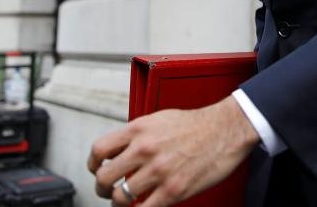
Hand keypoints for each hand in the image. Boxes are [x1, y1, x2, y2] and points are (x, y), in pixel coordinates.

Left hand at [88, 96, 259, 206]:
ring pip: (120, 197)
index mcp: (138, 129)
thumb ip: (137, 134)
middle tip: (108, 191)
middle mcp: (144, 150)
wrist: (224, 130)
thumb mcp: (158, 119)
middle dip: (102, 188)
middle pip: (104, 176)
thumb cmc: (195, 124)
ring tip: (126, 201)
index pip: (99, 150)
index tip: (96, 169)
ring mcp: (158, 171)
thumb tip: (120, 149)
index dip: (93, 164)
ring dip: (119, 202)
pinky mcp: (173, 190)